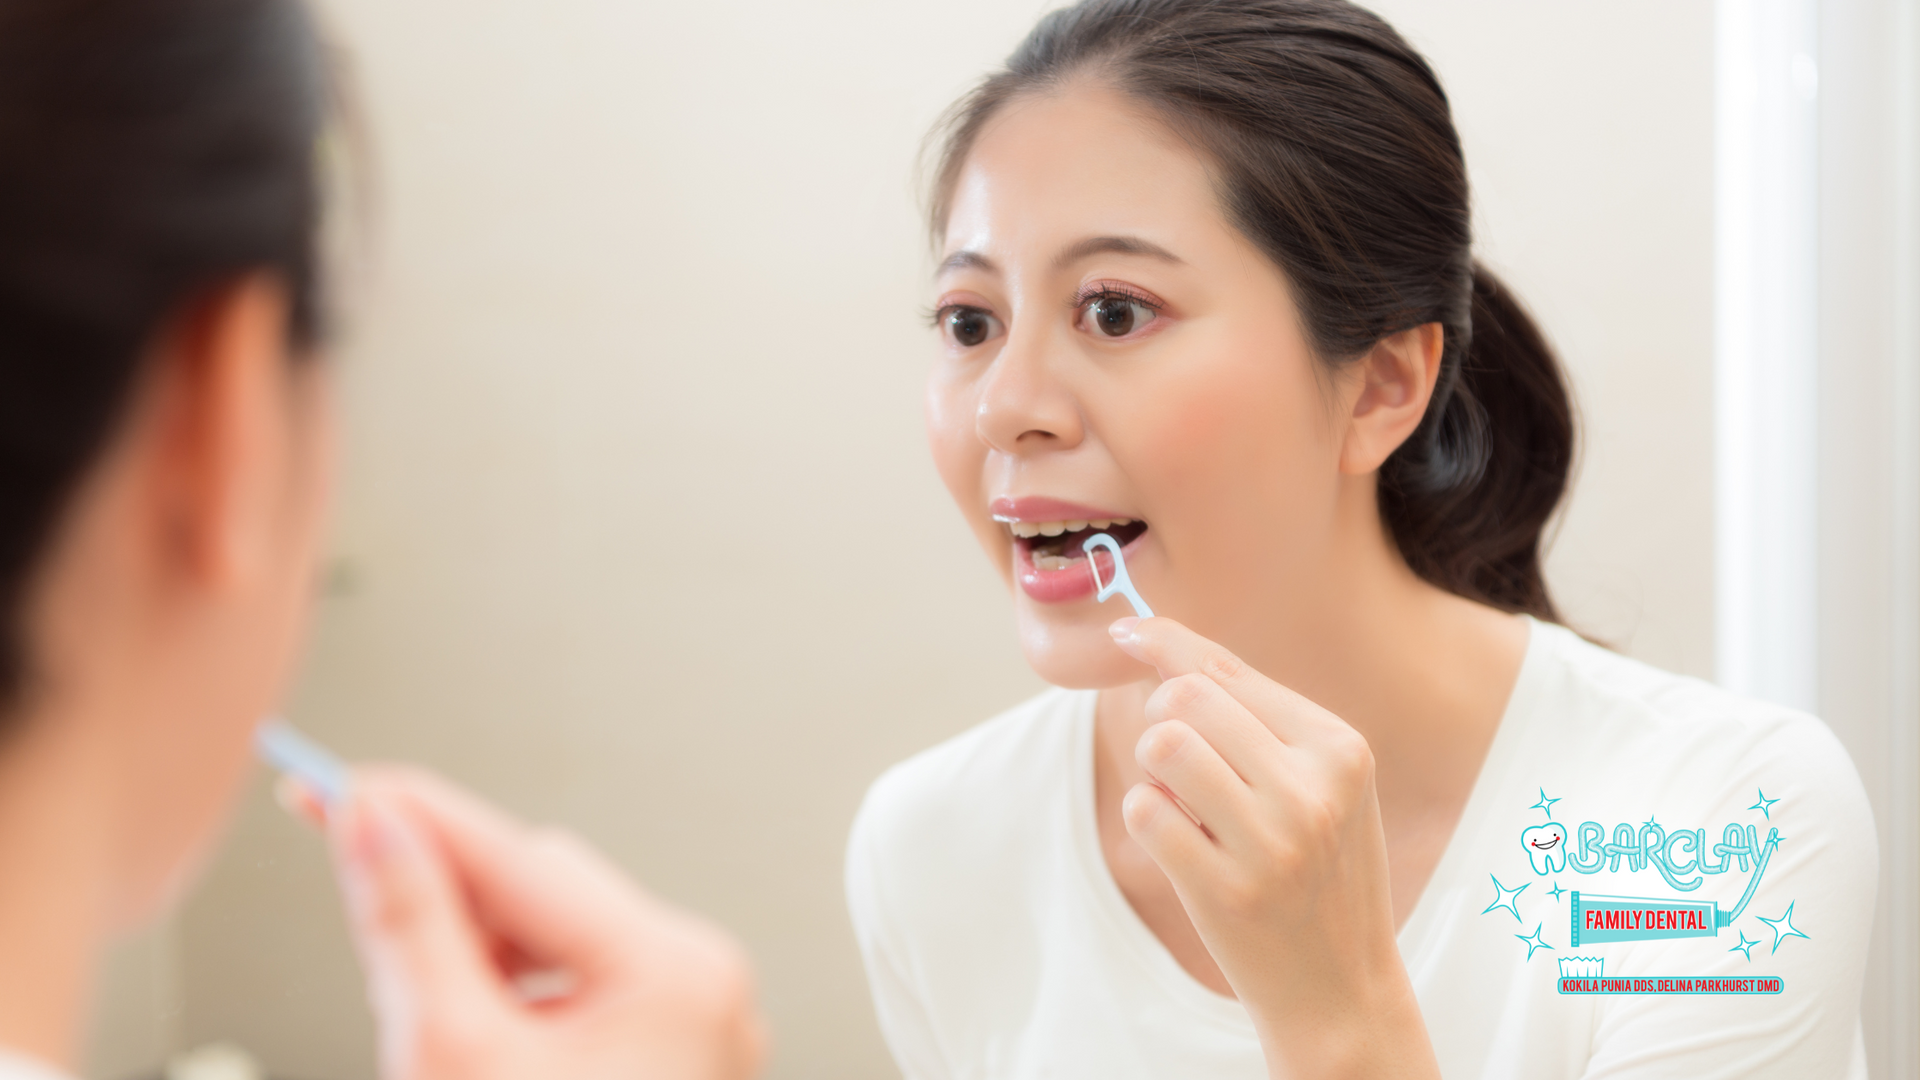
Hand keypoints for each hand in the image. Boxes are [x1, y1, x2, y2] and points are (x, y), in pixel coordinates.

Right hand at [292, 767, 765, 1079]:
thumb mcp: (449, 1054)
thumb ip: (409, 926)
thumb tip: (373, 828)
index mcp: (673, 974)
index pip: (520, 859)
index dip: (419, 817)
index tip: (339, 784)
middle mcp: (705, 989)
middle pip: (548, 891)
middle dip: (450, 891)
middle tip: (356, 887)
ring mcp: (698, 1030)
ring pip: (562, 941)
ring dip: (479, 950)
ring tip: (425, 1013)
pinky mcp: (672, 1063)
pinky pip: (584, 992)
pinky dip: (516, 996)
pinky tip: (471, 1032)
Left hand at [1108, 617, 1436, 1079]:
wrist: (1341, 988)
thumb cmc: (1318, 871)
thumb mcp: (1319, 785)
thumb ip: (1253, 715)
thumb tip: (1160, 641)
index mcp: (1340, 747)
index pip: (1226, 669)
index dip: (1164, 642)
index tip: (1125, 630)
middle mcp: (1313, 787)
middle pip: (1184, 698)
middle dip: (1160, 719)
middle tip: (1176, 763)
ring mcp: (1273, 842)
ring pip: (1161, 746)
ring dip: (1152, 770)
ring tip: (1183, 803)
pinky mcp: (1228, 891)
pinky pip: (1145, 814)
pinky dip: (1147, 821)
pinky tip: (1182, 846)